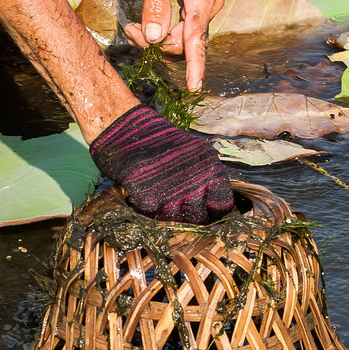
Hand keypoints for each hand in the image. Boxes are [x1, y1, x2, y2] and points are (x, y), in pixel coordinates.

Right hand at [89, 104, 232, 224]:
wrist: (125, 129)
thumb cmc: (160, 141)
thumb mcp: (193, 153)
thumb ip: (204, 178)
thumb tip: (211, 206)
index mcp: (210, 168)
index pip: (222, 204)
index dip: (213, 211)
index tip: (204, 211)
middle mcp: (195, 182)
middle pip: (199, 218)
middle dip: (189, 216)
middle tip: (176, 206)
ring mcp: (172, 192)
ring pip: (175, 220)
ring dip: (165, 213)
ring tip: (156, 195)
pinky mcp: (148, 198)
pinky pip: (151, 216)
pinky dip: (145, 209)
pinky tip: (141, 193)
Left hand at [123, 0, 222, 90]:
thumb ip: (155, 4)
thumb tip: (154, 37)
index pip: (197, 39)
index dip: (194, 66)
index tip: (193, 87)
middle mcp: (210, 4)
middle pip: (185, 40)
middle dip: (156, 43)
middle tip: (129, 30)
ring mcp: (207, 4)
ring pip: (183, 35)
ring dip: (159, 37)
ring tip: (133, 27)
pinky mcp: (200, 3)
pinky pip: (184, 25)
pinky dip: (165, 29)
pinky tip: (147, 24)